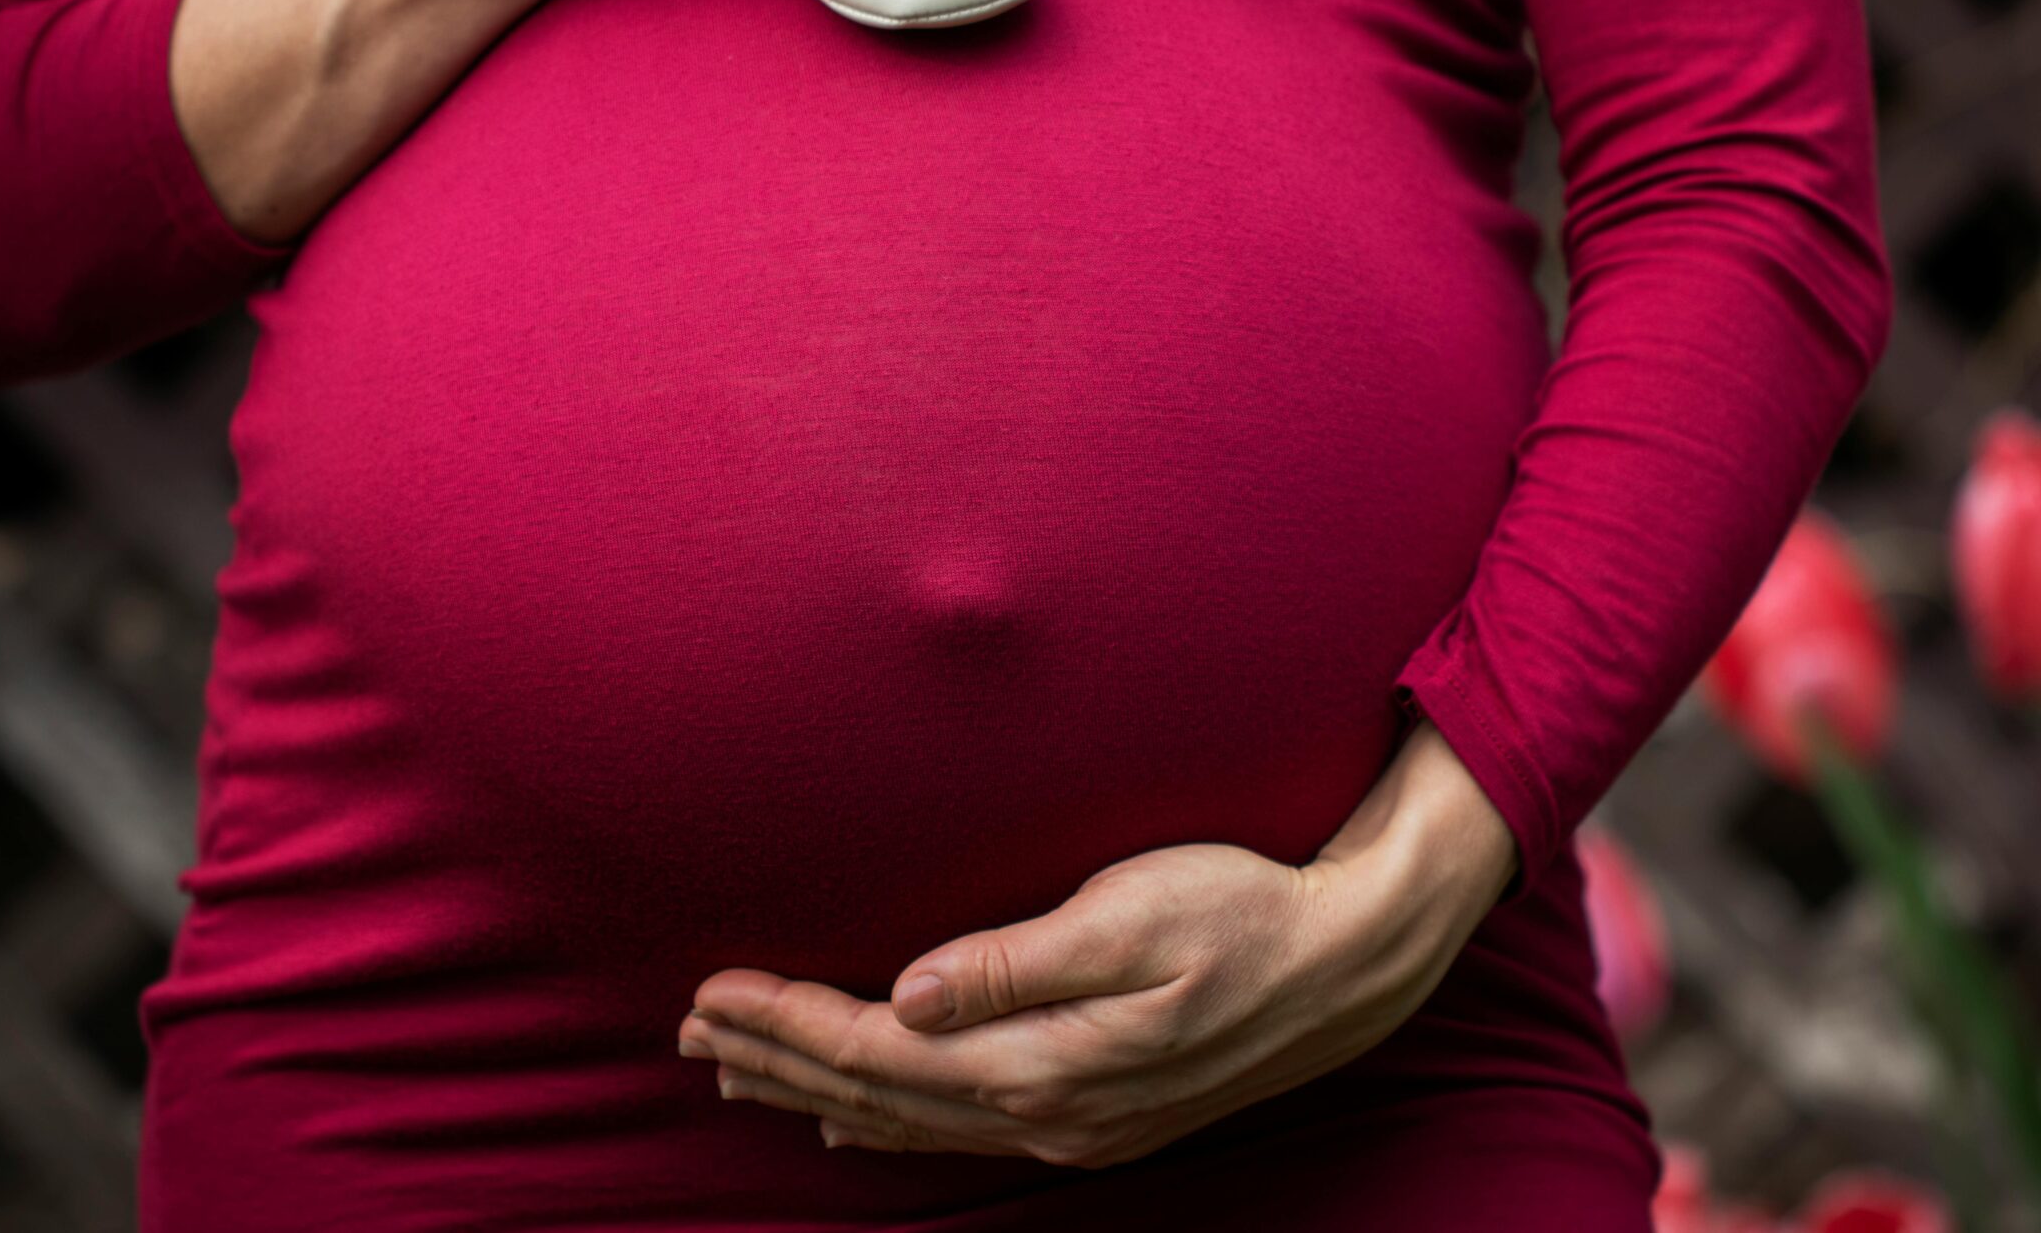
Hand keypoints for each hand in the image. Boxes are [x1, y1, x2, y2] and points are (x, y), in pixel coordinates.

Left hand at [678, 721, 1519, 1166]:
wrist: (1350, 962)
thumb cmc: (1244, 910)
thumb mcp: (1132, 914)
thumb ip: (1014, 963)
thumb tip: (907, 997)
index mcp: (1044, 1060)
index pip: (877, 1052)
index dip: (787, 1024)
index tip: (712, 991)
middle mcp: (1048, 1111)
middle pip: (877, 1096)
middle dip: (777, 1060)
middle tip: (690, 1030)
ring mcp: (1075, 1125)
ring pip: (912, 1123)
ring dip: (819, 1092)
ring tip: (740, 1072)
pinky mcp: (1098, 1115)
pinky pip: (960, 1131)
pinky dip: (889, 1120)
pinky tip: (856, 1112)